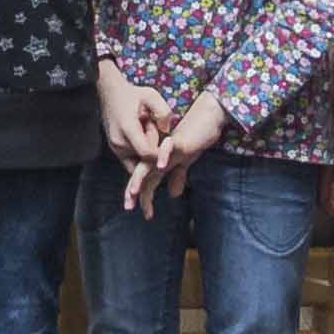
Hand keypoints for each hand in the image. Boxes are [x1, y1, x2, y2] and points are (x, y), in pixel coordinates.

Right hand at [96, 61, 170, 168]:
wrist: (110, 93)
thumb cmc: (132, 94)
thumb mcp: (152, 96)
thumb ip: (163, 112)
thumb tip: (166, 130)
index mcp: (127, 128)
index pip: (147, 153)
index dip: (162, 154)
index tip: (170, 143)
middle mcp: (118, 142)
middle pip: (145, 158)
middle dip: (155, 150)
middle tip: (154, 131)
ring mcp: (115, 147)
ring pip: (139, 161)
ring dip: (148, 153)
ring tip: (147, 133)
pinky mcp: (115, 149)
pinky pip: (132, 162)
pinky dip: (142, 156)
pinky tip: (145, 138)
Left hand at [130, 89, 227, 215]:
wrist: (206, 120)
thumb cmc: (193, 140)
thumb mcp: (185, 163)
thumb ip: (177, 177)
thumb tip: (172, 194)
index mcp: (160, 162)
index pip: (147, 181)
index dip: (143, 196)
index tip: (142, 213)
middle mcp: (159, 156)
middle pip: (142, 173)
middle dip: (135, 190)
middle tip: (128, 206)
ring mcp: (166, 148)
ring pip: (150, 162)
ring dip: (142, 177)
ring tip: (134, 191)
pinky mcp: (177, 140)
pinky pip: (168, 147)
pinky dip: (164, 156)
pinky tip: (160, 166)